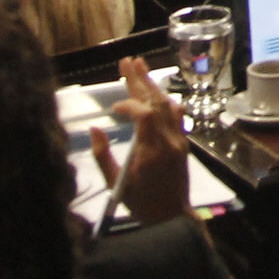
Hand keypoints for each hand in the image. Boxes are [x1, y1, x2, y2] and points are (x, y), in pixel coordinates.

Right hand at [88, 58, 189, 225]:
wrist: (171, 217)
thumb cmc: (139, 202)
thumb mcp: (115, 183)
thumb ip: (103, 156)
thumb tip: (95, 128)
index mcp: (150, 152)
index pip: (144, 114)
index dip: (129, 103)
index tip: (114, 107)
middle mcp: (168, 142)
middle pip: (157, 103)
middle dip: (141, 80)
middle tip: (128, 61)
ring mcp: (179, 141)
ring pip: (168, 106)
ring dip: (154, 86)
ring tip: (140, 67)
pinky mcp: (183, 143)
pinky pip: (176, 116)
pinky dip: (165, 101)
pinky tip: (157, 92)